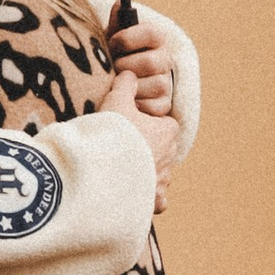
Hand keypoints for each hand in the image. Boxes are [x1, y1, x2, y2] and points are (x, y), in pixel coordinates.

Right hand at [96, 61, 180, 200]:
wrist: (104, 169)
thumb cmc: (113, 133)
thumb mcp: (116, 101)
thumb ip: (124, 84)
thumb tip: (128, 72)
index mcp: (167, 132)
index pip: (167, 125)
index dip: (150, 125)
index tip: (132, 126)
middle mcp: (170, 158)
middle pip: (164, 151)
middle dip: (149, 150)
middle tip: (125, 148)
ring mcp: (162, 181)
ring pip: (161, 176)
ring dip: (148, 175)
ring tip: (125, 173)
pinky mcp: (152, 201)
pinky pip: (157, 202)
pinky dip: (149, 201)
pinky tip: (135, 197)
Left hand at [102, 14, 177, 117]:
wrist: (113, 83)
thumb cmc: (112, 56)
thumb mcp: (111, 39)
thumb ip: (116, 22)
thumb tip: (120, 3)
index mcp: (156, 39)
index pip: (152, 33)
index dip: (129, 38)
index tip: (112, 43)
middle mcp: (164, 60)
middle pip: (150, 62)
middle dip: (126, 66)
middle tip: (112, 68)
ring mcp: (165, 83)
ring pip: (154, 85)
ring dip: (130, 88)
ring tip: (116, 86)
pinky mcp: (163, 105)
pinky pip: (154, 107)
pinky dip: (137, 106)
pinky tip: (125, 101)